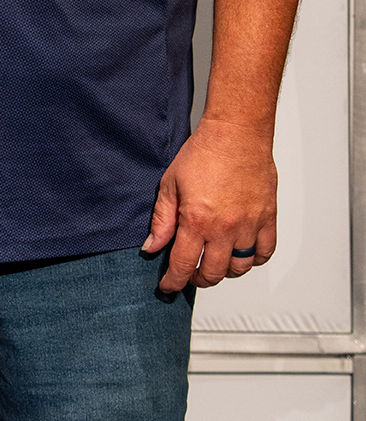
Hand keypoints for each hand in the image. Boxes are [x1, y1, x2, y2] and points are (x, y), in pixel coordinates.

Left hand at [141, 116, 276, 291]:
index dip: (174, 282)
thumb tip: (152, 247)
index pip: (183, 265)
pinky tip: (241, 252)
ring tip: (214, 261)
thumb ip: (162, 220)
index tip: (168, 287)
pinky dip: (253, 259)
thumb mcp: (170, 185)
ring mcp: (249, 225)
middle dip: (197, 279)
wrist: (236, 133)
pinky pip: (264, 252)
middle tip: (190, 273)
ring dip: (225, 271)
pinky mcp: (267, 218)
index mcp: (197, 220)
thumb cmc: (203, 153)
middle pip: (213, 273)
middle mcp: (225, 228)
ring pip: (240, 267)